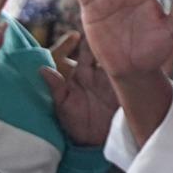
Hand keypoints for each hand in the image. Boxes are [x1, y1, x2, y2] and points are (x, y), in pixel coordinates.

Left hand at [42, 31, 121, 146]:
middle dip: (97, 40)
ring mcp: (109, 78)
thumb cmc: (75, 125)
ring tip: (116, 40)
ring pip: (111, 57)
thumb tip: (41, 69)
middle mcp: (92, 73)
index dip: (71, 43)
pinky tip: (130, 56)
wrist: (97, 143)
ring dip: (113, 49)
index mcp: (76, 75)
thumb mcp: (63, 107)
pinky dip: (127, 64)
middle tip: (99, 30)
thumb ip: (56, 87)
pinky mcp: (123, 87)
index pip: (74, 53)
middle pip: (96, 50)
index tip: (74, 36)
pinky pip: (126, 71)